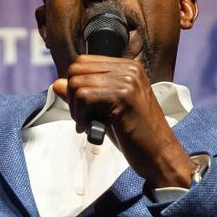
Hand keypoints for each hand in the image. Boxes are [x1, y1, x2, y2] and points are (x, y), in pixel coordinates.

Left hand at [51, 57, 196, 188]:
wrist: (159, 154)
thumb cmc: (135, 135)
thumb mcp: (105, 109)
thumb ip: (83, 94)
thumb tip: (57, 83)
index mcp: (128, 67)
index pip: (83, 62)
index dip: (74, 85)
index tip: (82, 108)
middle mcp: (129, 69)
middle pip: (76, 69)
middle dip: (71, 95)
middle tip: (83, 118)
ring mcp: (128, 80)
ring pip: (77, 83)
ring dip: (76, 109)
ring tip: (87, 125)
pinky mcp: (124, 96)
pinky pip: (84, 97)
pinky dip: (81, 116)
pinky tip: (91, 128)